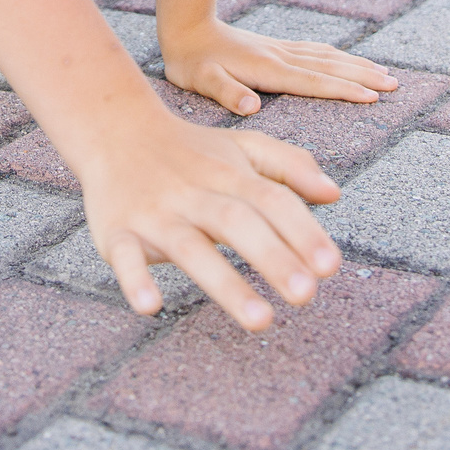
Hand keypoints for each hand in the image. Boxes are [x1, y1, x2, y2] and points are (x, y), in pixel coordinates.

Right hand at [77, 109, 342, 329]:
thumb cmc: (191, 150)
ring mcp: (155, 214)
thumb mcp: (243, 147)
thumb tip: (335, 194)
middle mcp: (194, 194)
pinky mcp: (117, 232)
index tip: (330, 266)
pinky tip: (150, 306)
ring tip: (261, 320)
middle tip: (306, 294)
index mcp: (228, 175)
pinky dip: (134, 279)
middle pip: (236, 221)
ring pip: (189, 247)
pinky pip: (124, 256)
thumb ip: (290, 165)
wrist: (114, 129)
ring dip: (225, 283)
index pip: (271, 199)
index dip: (302, 230)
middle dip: (272, 257)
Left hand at [159, 17, 399, 116]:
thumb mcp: (201, 81)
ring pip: (328, 56)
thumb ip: (226, 93)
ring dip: (358, 64)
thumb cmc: (192, 62)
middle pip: (331, 66)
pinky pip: (317, 51)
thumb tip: (251, 106)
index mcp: (268, 69)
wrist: (186, 27)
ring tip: (386, 73)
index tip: (373, 97)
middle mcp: (281, 56)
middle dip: (364, 76)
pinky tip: (350, 59)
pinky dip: (340, 56)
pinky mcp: (277, 47)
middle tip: (395, 85)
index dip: (344, 89)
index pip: (314, 81)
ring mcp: (281, 49)